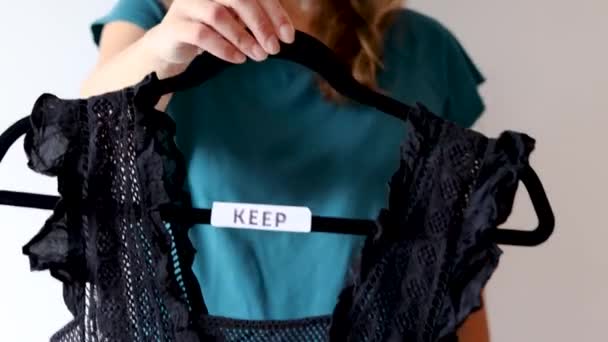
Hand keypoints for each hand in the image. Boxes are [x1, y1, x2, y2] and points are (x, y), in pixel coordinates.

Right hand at [145, 0, 294, 64]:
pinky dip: (224, 48)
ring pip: (219, 15)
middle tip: (274, 48)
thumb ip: (255, 20)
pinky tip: (238, 59)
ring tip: (258, 56)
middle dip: (261, 25)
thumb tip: (284, 33)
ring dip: (243, 38)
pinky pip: (202, 34)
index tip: (288, 37)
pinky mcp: (175, 26)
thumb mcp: (235, 21)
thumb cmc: (209, 32)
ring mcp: (187, 6)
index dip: (275, 13)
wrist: (170, 46)